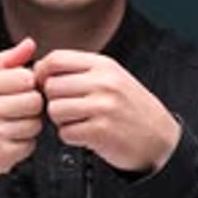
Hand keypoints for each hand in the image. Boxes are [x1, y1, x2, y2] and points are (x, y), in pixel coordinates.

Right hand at [0, 38, 43, 188]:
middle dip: (31, 107)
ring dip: (28, 127)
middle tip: (14, 112)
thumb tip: (30, 43)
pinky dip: (22, 146)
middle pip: (36, 101)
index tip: (15, 93)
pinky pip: (30, 145)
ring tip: (7, 128)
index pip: (27, 78)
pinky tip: (4, 144)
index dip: (27, 86)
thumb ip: (5, 62)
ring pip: (36, 124)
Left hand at [35, 50, 180, 172]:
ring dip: (61, 120)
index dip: (43, 72)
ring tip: (78, 121)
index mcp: (103, 65)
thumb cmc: (131, 108)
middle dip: (53, 100)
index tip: (46, 84)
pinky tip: (86, 135)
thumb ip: (80, 71)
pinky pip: (65, 133)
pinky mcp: (100, 132)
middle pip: (51, 86)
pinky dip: (71, 137)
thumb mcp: (112, 77)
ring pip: (54, 110)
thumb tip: (38, 67)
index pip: (56, 59)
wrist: (159, 138)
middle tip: (68, 109)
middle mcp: (103, 83)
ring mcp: (102, 107)